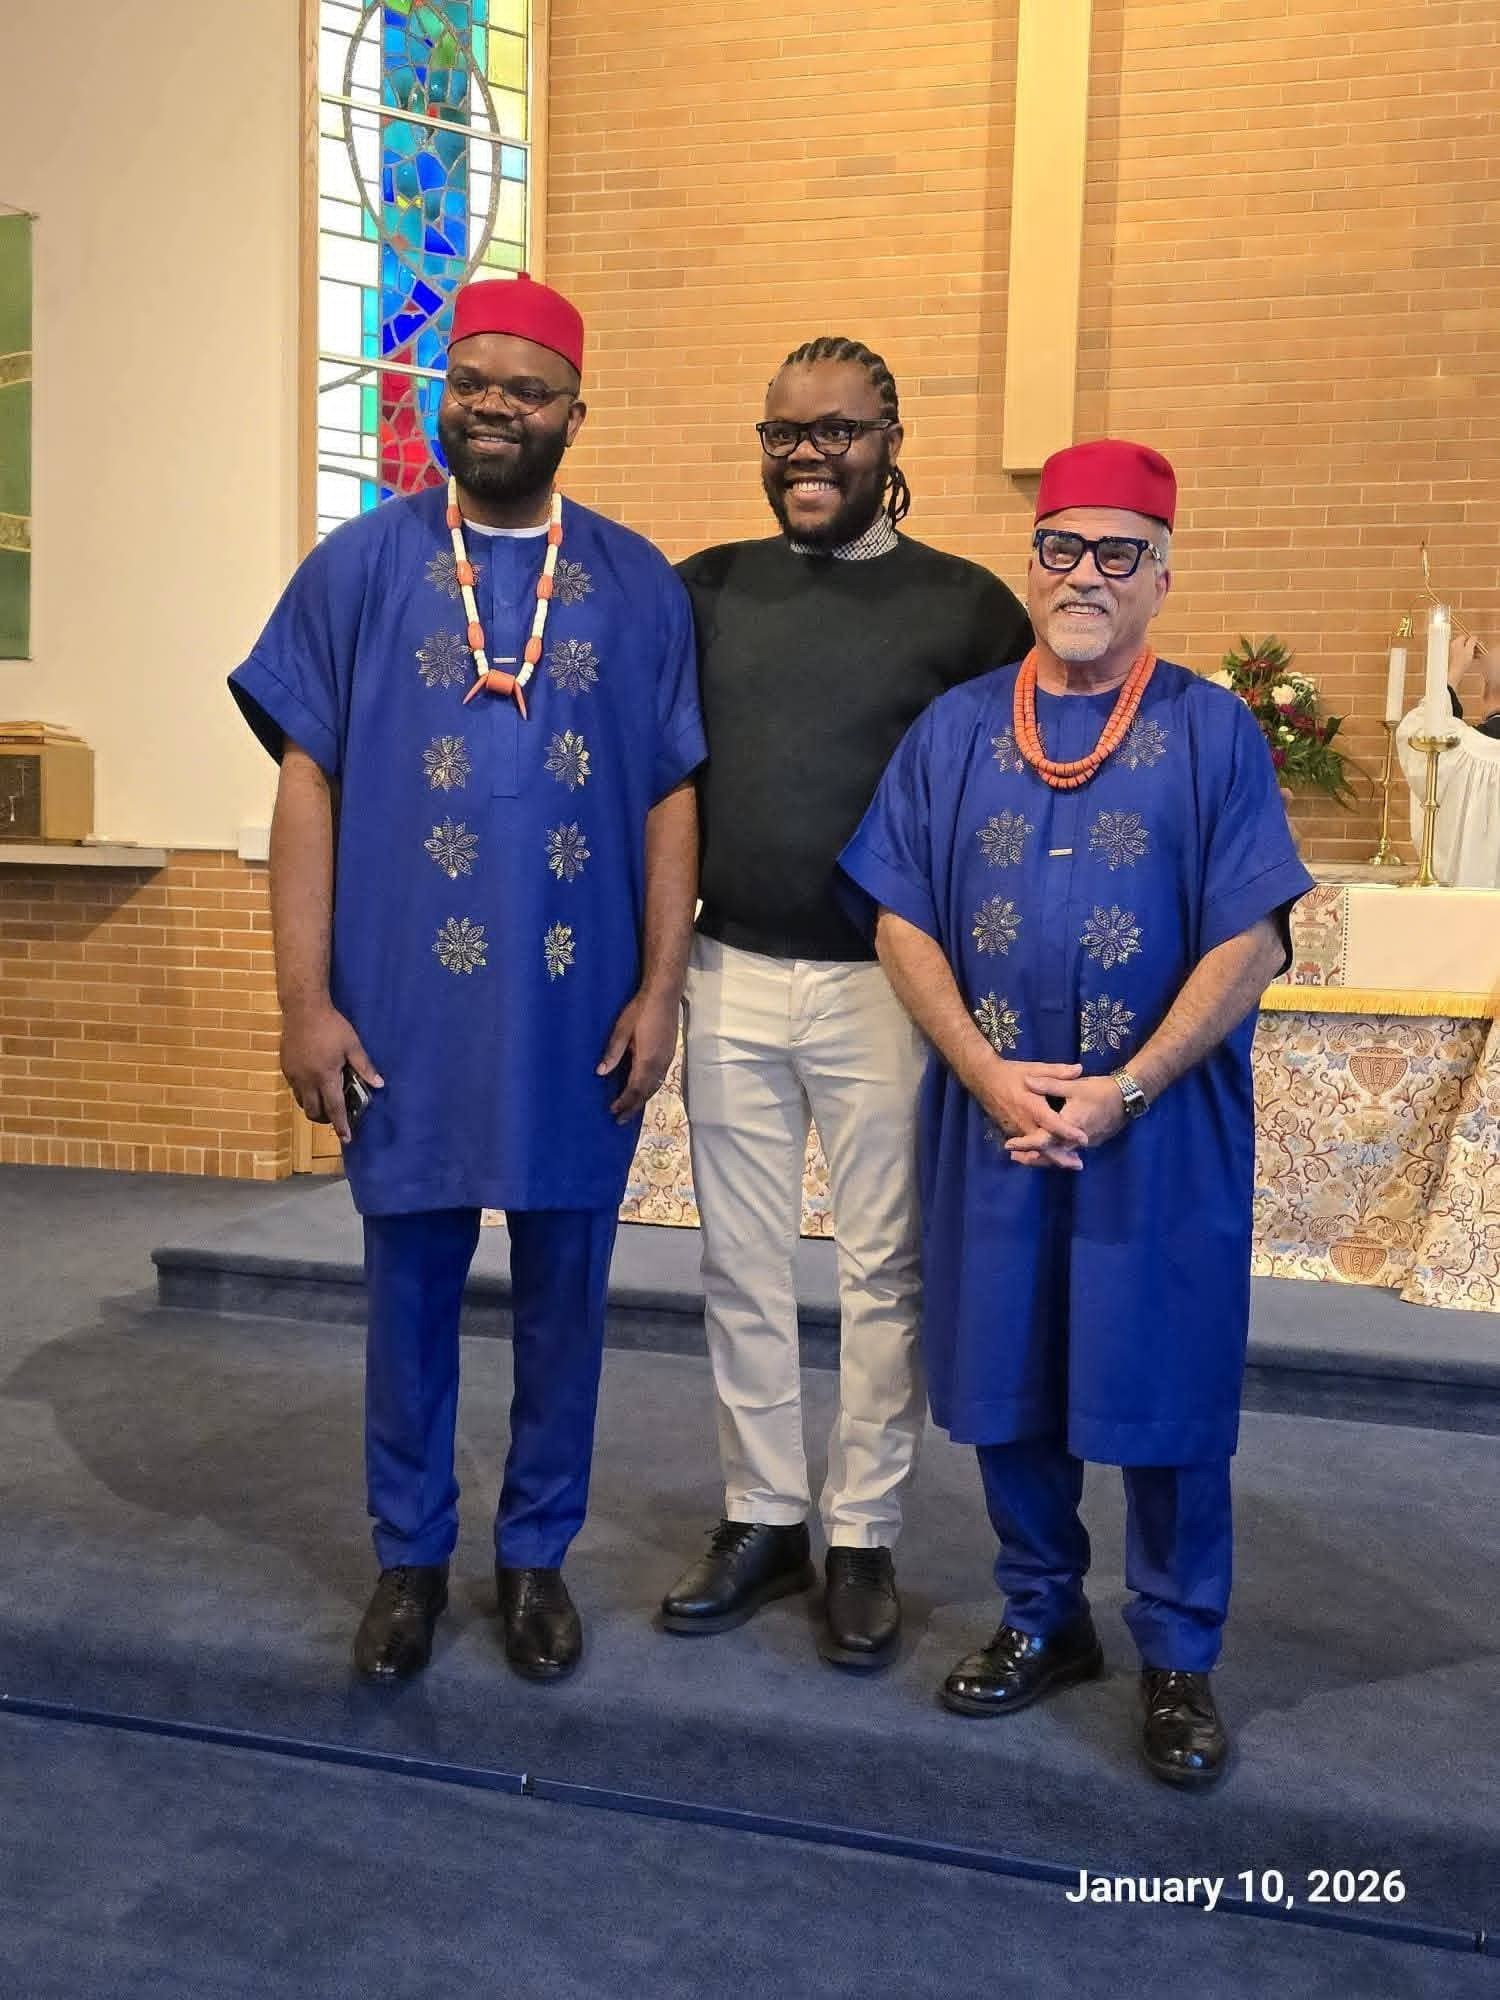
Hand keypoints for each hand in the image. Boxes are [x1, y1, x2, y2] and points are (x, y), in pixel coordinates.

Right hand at [281, 1000, 382, 1141]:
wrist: (303, 1009)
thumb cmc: (332, 1026)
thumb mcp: (352, 1045)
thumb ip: (365, 1066)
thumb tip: (379, 1084)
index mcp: (326, 1076)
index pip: (335, 1108)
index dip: (341, 1125)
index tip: (346, 1139)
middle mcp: (307, 1080)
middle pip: (314, 1111)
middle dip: (325, 1119)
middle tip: (336, 1115)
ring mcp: (293, 1075)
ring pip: (302, 1102)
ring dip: (314, 1107)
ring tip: (325, 1099)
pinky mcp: (285, 1068)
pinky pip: (294, 1089)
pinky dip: (305, 1093)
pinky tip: (313, 1083)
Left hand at [598, 987, 679, 1122]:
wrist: (665, 995)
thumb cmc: (641, 1010)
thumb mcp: (622, 1029)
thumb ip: (613, 1052)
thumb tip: (601, 1072)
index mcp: (647, 1059)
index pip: (635, 1089)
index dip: (624, 1102)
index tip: (613, 1112)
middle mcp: (660, 1063)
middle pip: (646, 1092)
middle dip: (633, 1107)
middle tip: (620, 1120)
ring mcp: (667, 1059)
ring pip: (655, 1086)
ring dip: (642, 1099)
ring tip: (630, 1109)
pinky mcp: (669, 1054)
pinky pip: (660, 1078)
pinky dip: (650, 1088)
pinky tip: (643, 1089)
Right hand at [978, 1058, 1087, 1169]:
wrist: (983, 1079)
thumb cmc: (1011, 1073)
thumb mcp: (1035, 1069)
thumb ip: (1057, 1072)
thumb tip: (1080, 1069)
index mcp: (1031, 1106)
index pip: (1052, 1124)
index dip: (1068, 1132)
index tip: (1084, 1139)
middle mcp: (1023, 1122)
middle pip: (1043, 1145)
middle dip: (1060, 1157)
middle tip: (1079, 1165)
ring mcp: (1015, 1129)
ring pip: (1035, 1149)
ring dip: (1051, 1158)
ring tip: (1070, 1163)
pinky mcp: (1010, 1132)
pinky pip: (1026, 1146)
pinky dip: (1040, 1152)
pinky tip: (1051, 1156)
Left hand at [1006, 1074, 1126, 1167]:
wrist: (1128, 1098)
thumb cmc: (1100, 1091)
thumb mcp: (1073, 1085)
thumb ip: (1049, 1084)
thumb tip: (1027, 1081)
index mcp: (1068, 1126)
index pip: (1042, 1140)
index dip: (1025, 1144)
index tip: (1010, 1146)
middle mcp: (1075, 1141)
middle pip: (1049, 1155)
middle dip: (1031, 1157)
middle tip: (1014, 1156)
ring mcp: (1085, 1145)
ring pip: (1060, 1156)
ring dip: (1043, 1157)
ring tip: (1026, 1157)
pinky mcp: (1091, 1143)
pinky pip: (1070, 1153)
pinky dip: (1056, 1153)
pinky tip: (1050, 1150)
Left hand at [1447, 633, 1480, 693]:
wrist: (1455, 673)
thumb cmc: (1461, 662)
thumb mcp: (1469, 649)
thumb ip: (1472, 641)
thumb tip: (1474, 637)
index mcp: (1456, 642)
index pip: (1465, 636)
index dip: (1473, 640)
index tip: (1477, 643)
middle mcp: (1453, 646)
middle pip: (1466, 643)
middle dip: (1473, 646)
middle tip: (1479, 650)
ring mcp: (1454, 653)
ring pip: (1465, 649)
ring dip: (1472, 651)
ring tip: (1478, 655)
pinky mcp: (1455, 659)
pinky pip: (1464, 655)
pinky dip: (1469, 656)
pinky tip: (1474, 659)